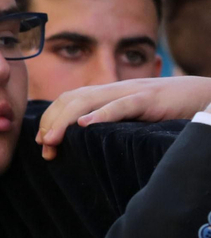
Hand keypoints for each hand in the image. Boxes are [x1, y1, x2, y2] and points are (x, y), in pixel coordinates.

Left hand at [37, 76, 210, 158]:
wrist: (204, 95)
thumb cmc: (168, 109)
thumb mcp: (133, 118)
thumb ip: (110, 125)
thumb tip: (85, 144)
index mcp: (108, 94)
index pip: (68, 101)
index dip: (50, 119)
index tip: (42, 143)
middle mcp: (114, 89)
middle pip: (71, 99)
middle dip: (51, 123)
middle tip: (44, 147)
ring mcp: (130, 91)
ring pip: (87, 99)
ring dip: (64, 120)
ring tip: (51, 140)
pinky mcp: (149, 98)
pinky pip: (121, 104)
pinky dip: (101, 114)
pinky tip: (85, 125)